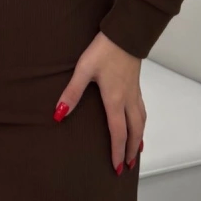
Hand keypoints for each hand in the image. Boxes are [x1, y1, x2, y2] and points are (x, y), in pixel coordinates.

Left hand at [53, 32, 145, 174]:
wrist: (126, 33)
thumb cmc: (104, 50)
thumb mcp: (84, 70)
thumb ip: (72, 92)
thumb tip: (59, 114)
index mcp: (115, 100)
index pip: (118, 133)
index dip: (118, 151)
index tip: (117, 167)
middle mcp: (128, 99)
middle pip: (134, 131)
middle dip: (131, 150)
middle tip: (128, 166)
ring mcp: (134, 91)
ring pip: (141, 121)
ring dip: (139, 138)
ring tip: (138, 149)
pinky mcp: (136, 82)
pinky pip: (142, 109)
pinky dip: (141, 122)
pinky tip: (138, 121)